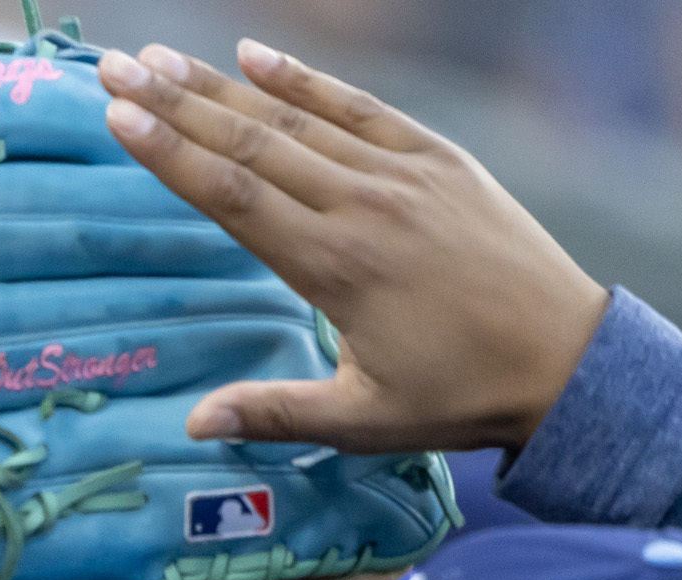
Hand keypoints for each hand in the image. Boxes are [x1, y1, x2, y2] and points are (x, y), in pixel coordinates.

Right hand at [100, 42, 609, 456]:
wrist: (565, 359)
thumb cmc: (460, 396)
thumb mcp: (363, 421)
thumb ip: (275, 414)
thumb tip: (193, 424)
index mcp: (335, 268)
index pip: (233, 196)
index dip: (170, 153)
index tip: (118, 116)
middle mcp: (363, 206)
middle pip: (252, 144)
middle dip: (177, 103)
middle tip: (116, 67)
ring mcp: (402, 175)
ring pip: (298, 118)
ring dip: (224, 85)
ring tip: (163, 59)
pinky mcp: (439, 159)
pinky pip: (362, 109)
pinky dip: (308, 81)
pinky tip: (257, 54)